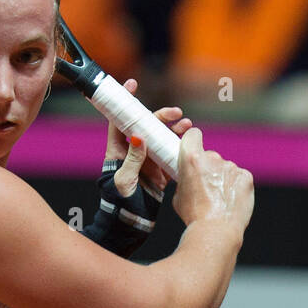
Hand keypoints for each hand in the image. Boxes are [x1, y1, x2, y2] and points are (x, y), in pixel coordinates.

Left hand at [103, 78, 192, 196]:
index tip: (132, 85)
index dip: (125, 102)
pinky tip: (189, 141)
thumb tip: (138, 137)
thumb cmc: (120, 202)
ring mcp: (148, 159)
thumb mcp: (124, 180)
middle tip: (176, 113)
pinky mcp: (161, 169)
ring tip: (186, 125)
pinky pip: (171, 152)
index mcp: (117, 150)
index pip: (119, 120)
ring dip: (174, 128)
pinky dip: (181, 145)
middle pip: (147, 125)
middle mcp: (133, 151)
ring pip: (162, 136)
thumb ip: (132, 160)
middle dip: (161, 115)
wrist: (131, 223)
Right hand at [172, 126, 253, 231]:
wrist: (216, 230)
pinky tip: (230, 200)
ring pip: (225, 168)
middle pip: (209, 156)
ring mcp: (232, 167)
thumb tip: (190, 178)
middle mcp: (213, 159)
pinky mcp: (246, 177)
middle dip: (207, 167)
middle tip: (205, 187)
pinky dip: (235, 186)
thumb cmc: (194, 215)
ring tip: (218, 199)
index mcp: (192, 159)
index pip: (193, 135)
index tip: (192, 149)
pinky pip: (238, 177)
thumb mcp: (178, 195)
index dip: (192, 141)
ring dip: (222, 178)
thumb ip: (185, 179)